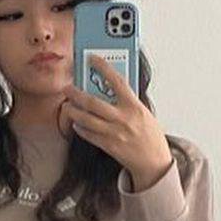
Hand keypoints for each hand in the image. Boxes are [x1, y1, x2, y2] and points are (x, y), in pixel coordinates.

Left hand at [57, 54, 173, 188]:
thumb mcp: (143, 113)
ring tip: (67, 106)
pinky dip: (80, 127)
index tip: (92, 58)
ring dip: (73, 111)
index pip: (117, 81)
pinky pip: (89, 135)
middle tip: (67, 88)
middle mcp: (123, 119)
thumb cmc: (150, 135)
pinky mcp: (109, 146)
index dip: (103, 68)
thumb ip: (127, 102)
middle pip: (93, 103)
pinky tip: (76, 123)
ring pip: (87, 119)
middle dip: (77, 94)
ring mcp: (115, 133)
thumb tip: (109, 88)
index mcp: (134, 107)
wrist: (154, 161)